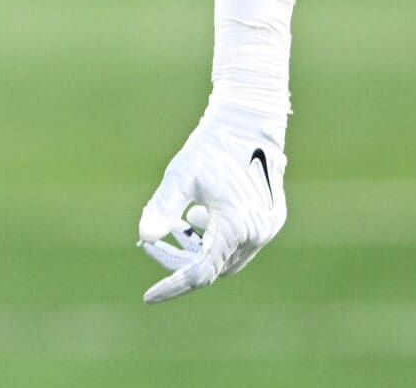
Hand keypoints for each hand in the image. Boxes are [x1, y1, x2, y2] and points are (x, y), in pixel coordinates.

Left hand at [136, 99, 286, 303]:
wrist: (249, 119)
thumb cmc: (210, 145)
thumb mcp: (180, 177)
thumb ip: (162, 208)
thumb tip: (142, 237)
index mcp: (235, 227)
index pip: (199, 273)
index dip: (172, 285)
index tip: (149, 296)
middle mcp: (257, 233)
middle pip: (212, 266)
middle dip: (181, 262)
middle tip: (152, 245)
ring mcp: (268, 227)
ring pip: (227, 257)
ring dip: (199, 250)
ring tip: (178, 226)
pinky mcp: (273, 218)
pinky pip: (241, 242)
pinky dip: (216, 238)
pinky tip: (198, 216)